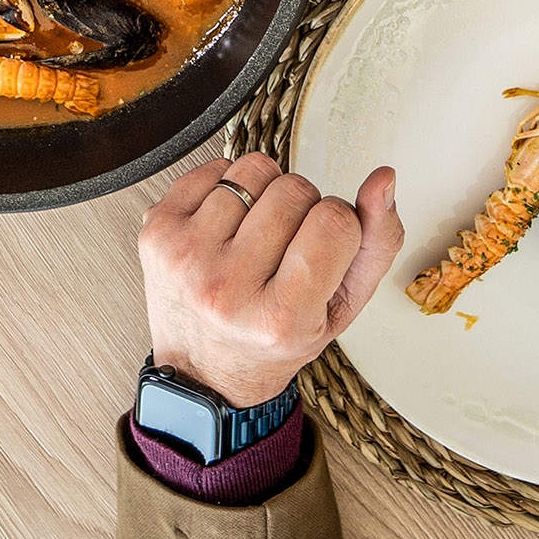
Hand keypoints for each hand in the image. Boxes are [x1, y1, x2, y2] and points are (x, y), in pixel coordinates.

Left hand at [139, 151, 400, 407]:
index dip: (340, 226)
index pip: (335, 220)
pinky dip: (228, 186)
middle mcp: (226, 289)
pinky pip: (214, 166)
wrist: (201, 372)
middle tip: (288, 249)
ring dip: (266, 193)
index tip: (325, 251)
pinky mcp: (156, 231)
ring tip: (258, 236)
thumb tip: (382, 180)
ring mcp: (185, 257)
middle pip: (295, 189)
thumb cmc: (272, 341)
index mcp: (279, 320)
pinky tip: (227, 227)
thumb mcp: (339, 312)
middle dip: (303, 208)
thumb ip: (375, 246)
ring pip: (254, 168)